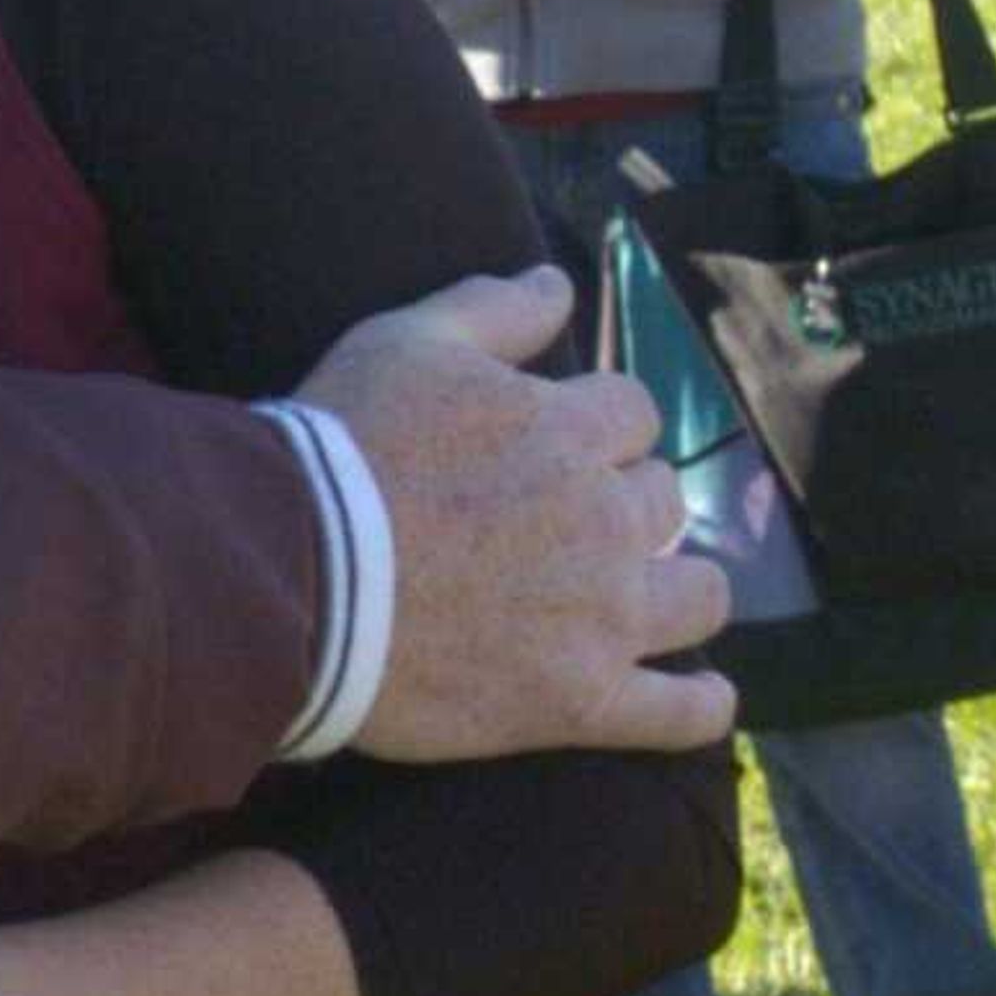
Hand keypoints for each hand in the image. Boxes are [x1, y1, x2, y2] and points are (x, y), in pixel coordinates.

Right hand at [298, 269, 733, 760]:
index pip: (633, 414)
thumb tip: (559, 281)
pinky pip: (681, 713)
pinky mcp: (581, 700)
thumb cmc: (344, 449)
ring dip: (675, 587)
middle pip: (662, 502)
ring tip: (638, 596)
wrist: (293, 573)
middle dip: (623, 502)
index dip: (595, 424)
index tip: (552, 444)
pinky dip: (700, 704)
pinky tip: (702, 694)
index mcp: (570, 430)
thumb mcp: (404, 343)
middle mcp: (605, 521)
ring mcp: (602, 617)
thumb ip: (493, 308)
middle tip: (565, 522)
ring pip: (698, 596)